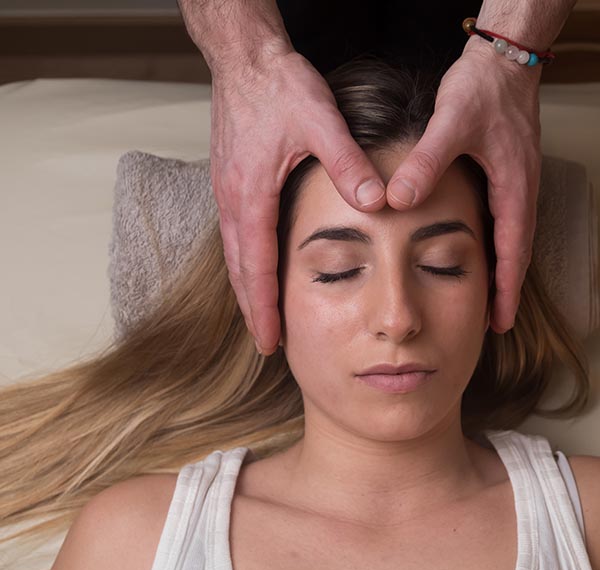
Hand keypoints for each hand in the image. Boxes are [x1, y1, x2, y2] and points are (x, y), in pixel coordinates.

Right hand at [210, 49, 385, 353]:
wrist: (246, 60)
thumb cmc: (279, 88)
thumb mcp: (320, 121)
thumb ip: (348, 164)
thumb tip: (377, 203)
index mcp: (252, 194)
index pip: (258, 266)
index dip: (264, 307)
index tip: (269, 340)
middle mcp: (233, 201)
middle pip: (239, 270)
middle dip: (252, 309)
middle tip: (265, 342)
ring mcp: (228, 193)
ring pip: (235, 256)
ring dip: (247, 290)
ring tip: (260, 317)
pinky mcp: (232, 184)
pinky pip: (236, 236)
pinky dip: (246, 263)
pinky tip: (259, 270)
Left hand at [386, 38, 541, 333]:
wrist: (501, 63)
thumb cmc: (481, 91)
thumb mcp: (450, 125)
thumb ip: (425, 163)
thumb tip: (397, 201)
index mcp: (513, 188)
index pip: (513, 251)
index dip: (506, 289)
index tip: (500, 321)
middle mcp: (519, 191)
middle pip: (516, 253)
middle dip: (506, 290)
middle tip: (495, 323)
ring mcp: (513, 184)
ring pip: (511, 239)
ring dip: (502, 271)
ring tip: (489, 299)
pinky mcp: (504, 176)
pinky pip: (503, 221)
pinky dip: (496, 246)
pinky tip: (480, 253)